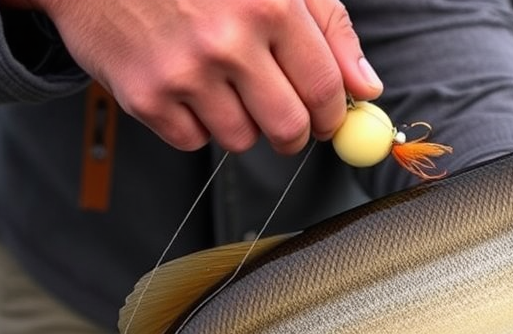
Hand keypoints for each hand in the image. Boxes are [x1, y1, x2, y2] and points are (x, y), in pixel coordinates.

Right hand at [25, 0, 382, 152]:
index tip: (327, 118)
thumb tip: (366, 86)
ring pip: (242, 140)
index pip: (325, 89)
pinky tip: (187, 87)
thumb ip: (329, 29)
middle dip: (295, 133)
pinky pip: (193, 142)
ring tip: (224, 85)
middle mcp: (228, 42)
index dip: (332, 114)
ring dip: (242, 123)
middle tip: (286, 120)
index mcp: (269, 5)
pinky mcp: (146, 97)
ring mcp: (184, 73)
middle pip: (288, 127)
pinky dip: (196, 124)